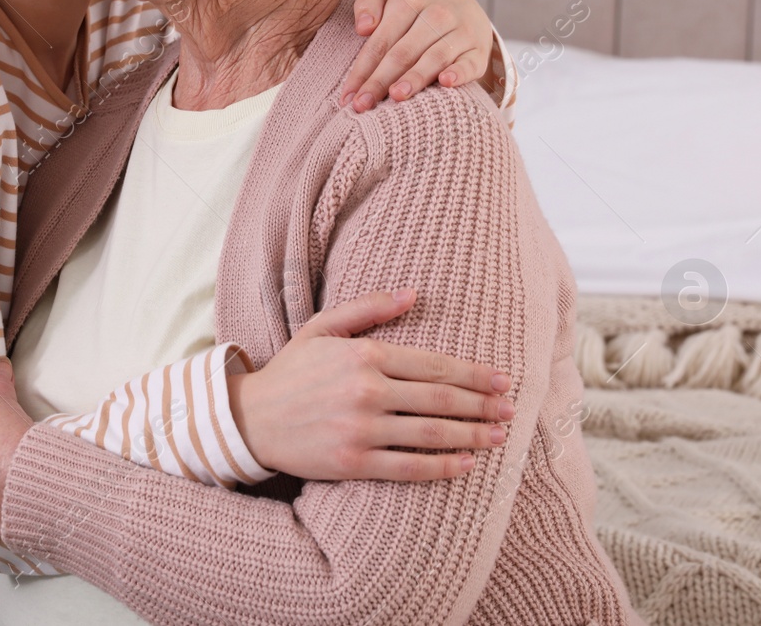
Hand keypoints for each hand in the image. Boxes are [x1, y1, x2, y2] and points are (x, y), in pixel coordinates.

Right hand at [226, 289, 514, 480]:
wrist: (250, 419)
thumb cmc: (291, 372)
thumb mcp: (322, 328)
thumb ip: (367, 308)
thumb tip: (413, 293)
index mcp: (363, 355)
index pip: (434, 365)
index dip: (474, 374)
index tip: (502, 380)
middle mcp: (366, 391)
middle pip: (440, 399)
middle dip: (482, 405)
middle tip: (510, 409)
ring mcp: (360, 429)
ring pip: (431, 433)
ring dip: (471, 436)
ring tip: (498, 437)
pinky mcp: (353, 463)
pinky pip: (408, 467)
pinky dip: (441, 467)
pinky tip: (465, 465)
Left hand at [338, 0, 496, 111]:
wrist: (464, 6)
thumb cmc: (416, 7)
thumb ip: (368, 3)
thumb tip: (363, 28)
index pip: (380, 41)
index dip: (362, 69)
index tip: (347, 96)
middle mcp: (436, 13)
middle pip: (402, 53)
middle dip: (380, 81)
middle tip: (363, 104)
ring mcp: (460, 31)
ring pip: (433, 58)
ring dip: (414, 78)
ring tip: (396, 96)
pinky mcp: (478, 50)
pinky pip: (468, 62)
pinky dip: (459, 72)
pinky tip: (445, 82)